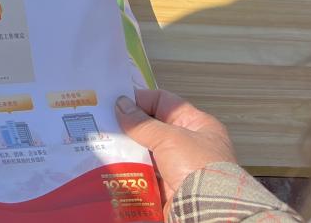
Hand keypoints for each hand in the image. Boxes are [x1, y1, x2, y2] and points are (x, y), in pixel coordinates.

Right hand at [116, 91, 236, 209]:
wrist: (207, 209)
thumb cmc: (197, 166)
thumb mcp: (169, 137)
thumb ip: (141, 122)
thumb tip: (120, 104)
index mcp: (197, 124)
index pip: (164, 102)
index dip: (141, 100)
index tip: (117, 100)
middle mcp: (189, 143)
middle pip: (153, 127)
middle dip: (130, 126)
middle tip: (104, 120)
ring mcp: (178, 165)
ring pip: (146, 150)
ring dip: (128, 148)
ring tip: (103, 140)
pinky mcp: (168, 185)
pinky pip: (145, 172)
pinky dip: (130, 169)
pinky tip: (112, 163)